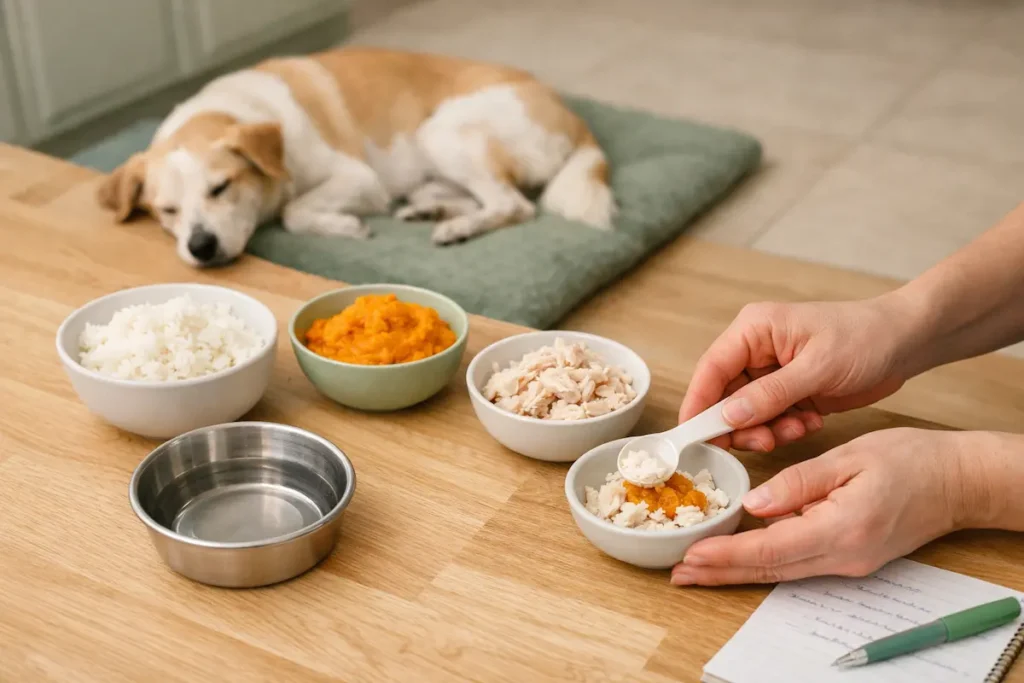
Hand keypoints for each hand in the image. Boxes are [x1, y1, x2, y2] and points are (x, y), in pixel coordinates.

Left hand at [670, 428, 1004, 585]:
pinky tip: (739, 555)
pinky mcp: (849, 556)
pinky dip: (763, 560)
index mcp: (840, 529)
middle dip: (721, 572)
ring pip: (781, 569)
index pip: (770, 549)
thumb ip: (798, 482)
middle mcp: (843, 555)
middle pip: (770, 569)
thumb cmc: (912, 461)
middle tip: (679, 572)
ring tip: (697, 567)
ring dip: (737, 570)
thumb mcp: (850, 458)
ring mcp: (848, 561)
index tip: (692, 555)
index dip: (727, 555)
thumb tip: (754, 503)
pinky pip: (798, 561)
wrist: (959, 482)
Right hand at [680, 296, 919, 451]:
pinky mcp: (787, 391)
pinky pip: (769, 420)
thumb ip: (770, 395)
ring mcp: (770, 372)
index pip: (711, 370)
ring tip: (798, 428)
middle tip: (765, 442)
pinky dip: (785, 428)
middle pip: (723, 397)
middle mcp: (755, 350)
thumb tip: (726, 417)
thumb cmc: (865, 338)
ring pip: (746, 414)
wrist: (905, 343)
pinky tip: (811, 421)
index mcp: (754, 330)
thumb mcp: (817, 368)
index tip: (694, 437)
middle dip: (741, 425)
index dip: (699, 405)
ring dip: (767, 430)